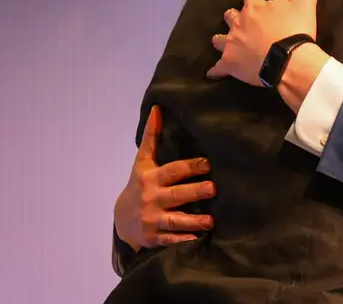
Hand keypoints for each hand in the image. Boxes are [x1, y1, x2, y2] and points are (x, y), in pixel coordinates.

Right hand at [114, 106, 215, 250]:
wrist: (122, 219)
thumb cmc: (140, 185)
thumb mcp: (142, 162)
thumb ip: (152, 137)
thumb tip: (158, 107)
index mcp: (150, 178)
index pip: (172, 170)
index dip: (190, 167)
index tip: (208, 163)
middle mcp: (151, 198)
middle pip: (176, 194)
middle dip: (195, 191)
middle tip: (214, 188)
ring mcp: (152, 219)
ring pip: (175, 220)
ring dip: (193, 221)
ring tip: (211, 221)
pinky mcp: (154, 237)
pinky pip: (170, 239)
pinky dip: (182, 240)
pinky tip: (196, 239)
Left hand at [208, 0, 324, 84]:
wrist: (290, 60)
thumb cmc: (296, 30)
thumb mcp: (306, 3)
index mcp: (254, 7)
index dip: (254, 0)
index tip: (259, 4)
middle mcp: (239, 23)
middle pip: (230, 15)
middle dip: (235, 18)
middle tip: (244, 24)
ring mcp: (231, 44)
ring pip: (218, 39)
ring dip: (222, 40)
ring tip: (226, 43)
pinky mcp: (230, 63)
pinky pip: (218, 68)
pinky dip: (216, 70)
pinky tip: (215, 73)